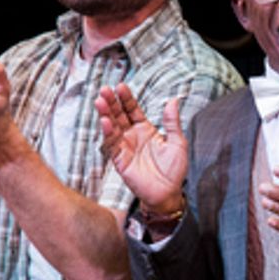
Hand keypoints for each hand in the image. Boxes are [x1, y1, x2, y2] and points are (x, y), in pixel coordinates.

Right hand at [97, 84, 186, 214]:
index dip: (127, 98)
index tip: (121, 86)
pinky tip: (105, 121)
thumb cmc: (174, 170)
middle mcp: (133, 136)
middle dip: (112, 102)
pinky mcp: (120, 160)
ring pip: (113, 127)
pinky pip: (112, 144)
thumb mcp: (178, 142)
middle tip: (105, 89)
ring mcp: (125, 147)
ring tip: (100, 101)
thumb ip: (172, 122)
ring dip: (106, 114)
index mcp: (146, 130)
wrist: (168, 193)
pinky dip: (108, 133)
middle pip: (119, 115)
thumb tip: (173, 100)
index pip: (133, 110)